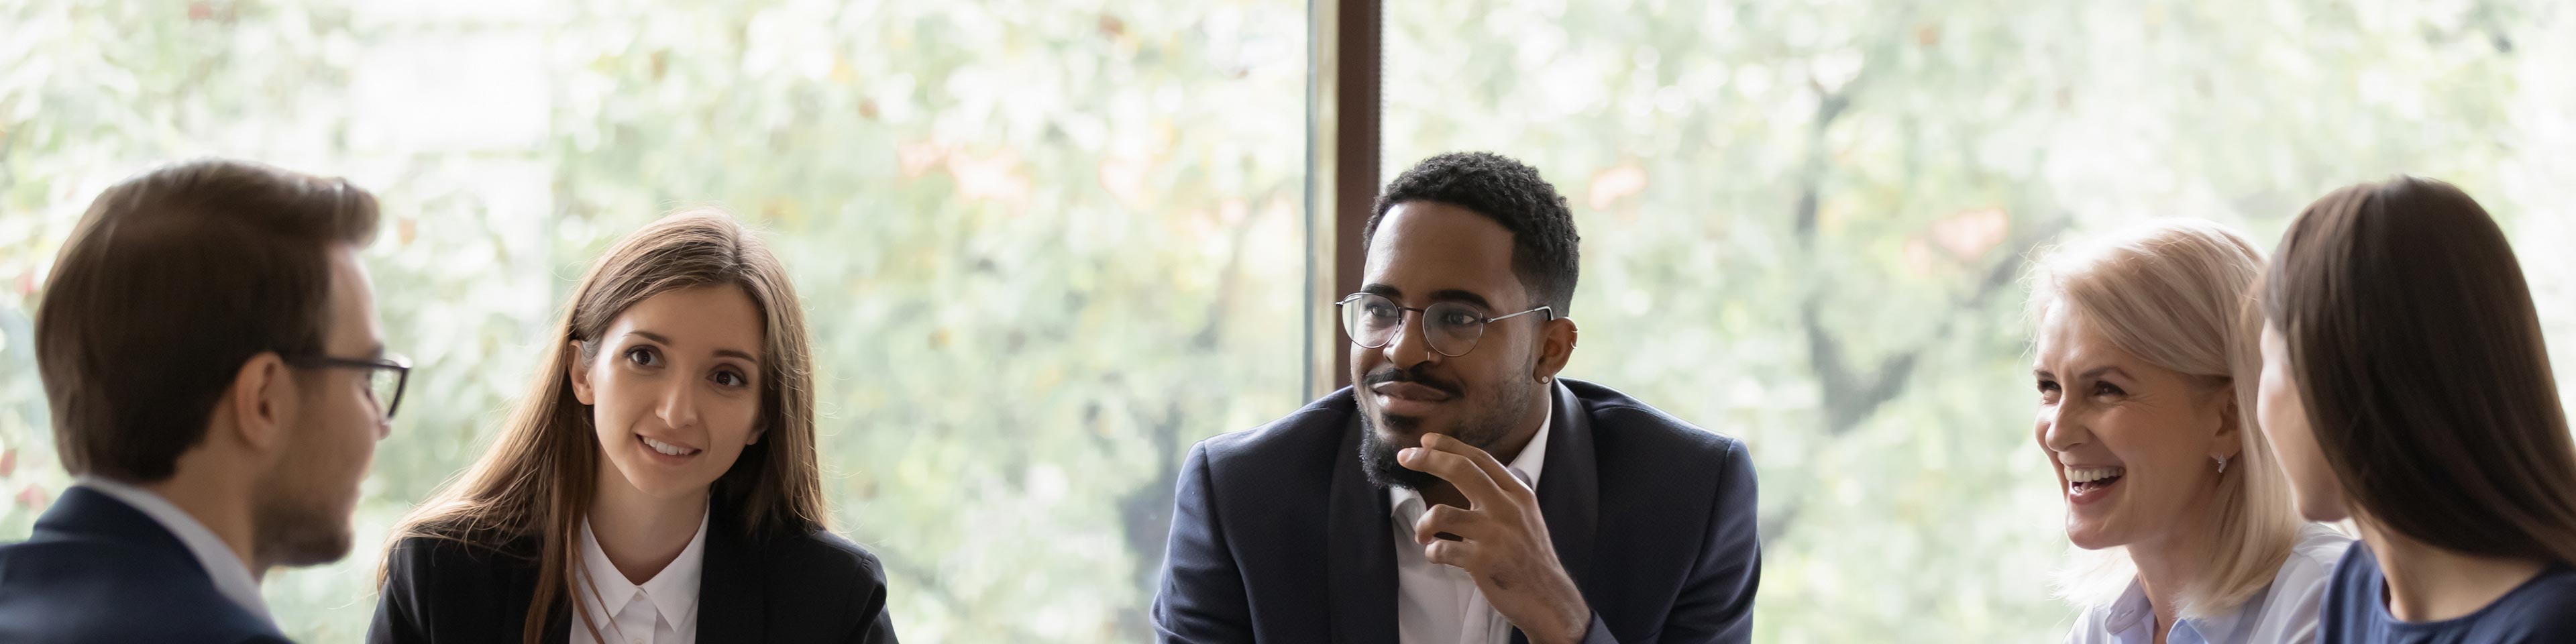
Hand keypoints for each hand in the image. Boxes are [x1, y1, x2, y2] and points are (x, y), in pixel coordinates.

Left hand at [1400, 432, 1592, 643]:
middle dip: (1427, 459)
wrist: (1547, 597)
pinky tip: (1437, 555)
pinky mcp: (1481, 561)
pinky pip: (1441, 549)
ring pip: (1441, 513)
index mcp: (1518, 494)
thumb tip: (1476, 472)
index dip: (1449, 445)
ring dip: (1423, 524)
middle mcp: (1506, 508)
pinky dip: (1432, 552)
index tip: (1426, 440)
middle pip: (1460, 470)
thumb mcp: (1527, 516)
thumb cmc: (1532, 557)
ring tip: (1423, 535)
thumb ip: (1504, 494)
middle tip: (1404, 457)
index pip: (1480, 459)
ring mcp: (1493, 534)